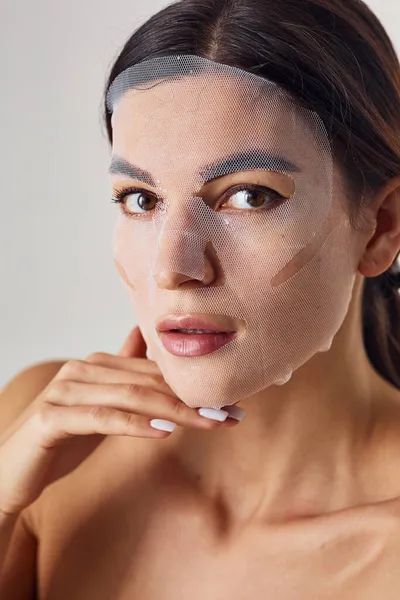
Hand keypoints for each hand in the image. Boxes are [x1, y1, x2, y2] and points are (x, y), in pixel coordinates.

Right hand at [0, 327, 239, 516]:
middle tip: (230, 414)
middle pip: (148, 382)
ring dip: (175, 411)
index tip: (230, 402)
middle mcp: (82, 369)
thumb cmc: (61, 437)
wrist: (10, 469)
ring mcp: (66, 390)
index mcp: (97, 363)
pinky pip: (102, 418)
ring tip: (211, 423)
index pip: (154, 372)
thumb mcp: (100, 406)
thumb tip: (147, 345)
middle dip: (194, 399)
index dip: (193, 387)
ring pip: (131, 396)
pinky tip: (164, 433)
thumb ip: (124, 378)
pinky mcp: (53, 416)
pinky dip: (135, 424)